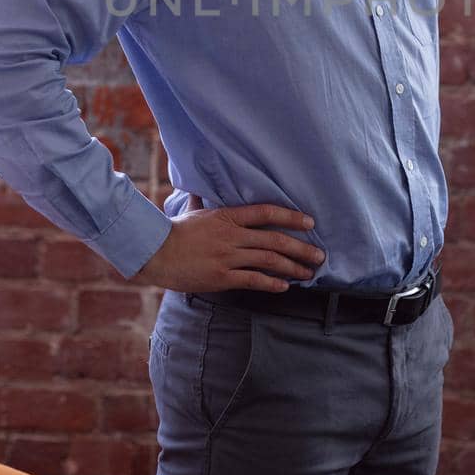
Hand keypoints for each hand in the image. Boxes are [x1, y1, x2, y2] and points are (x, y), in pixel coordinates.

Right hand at [127, 195, 325, 292]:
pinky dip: (272, 283)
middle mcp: (231, 235)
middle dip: (301, 248)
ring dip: (293, 268)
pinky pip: (253, 280)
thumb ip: (201, 201)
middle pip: (275, 240)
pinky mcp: (221, 277)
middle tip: (320, 255)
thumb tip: (197, 188)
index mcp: (227, 216)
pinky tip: (285, 286)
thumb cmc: (173, 232)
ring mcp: (227, 257)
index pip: (266, 213)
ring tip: (309, 273)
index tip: (309, 223)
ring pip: (268, 261)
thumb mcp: (192, 211)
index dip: (291, 216)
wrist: (155, 253)